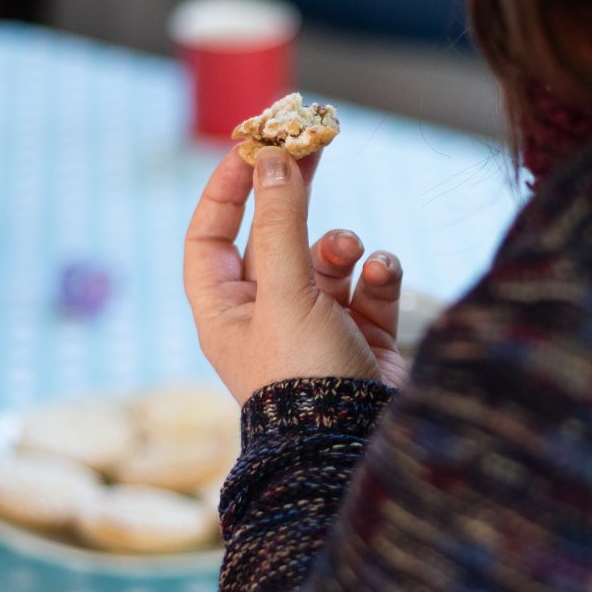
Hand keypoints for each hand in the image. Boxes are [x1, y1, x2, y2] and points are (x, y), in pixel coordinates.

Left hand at [185, 147, 407, 403]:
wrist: (357, 447)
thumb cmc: (305, 377)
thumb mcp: (286, 292)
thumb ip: (280, 223)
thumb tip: (271, 158)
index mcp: (226, 310)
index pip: (210, 236)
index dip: (227, 189)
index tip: (254, 147)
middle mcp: (266, 315)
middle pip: (273, 236)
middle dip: (294, 194)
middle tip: (315, 144)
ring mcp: (317, 326)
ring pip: (328, 259)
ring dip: (342, 246)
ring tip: (349, 253)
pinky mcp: (363, 337)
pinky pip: (369, 285)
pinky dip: (377, 274)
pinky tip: (381, 276)